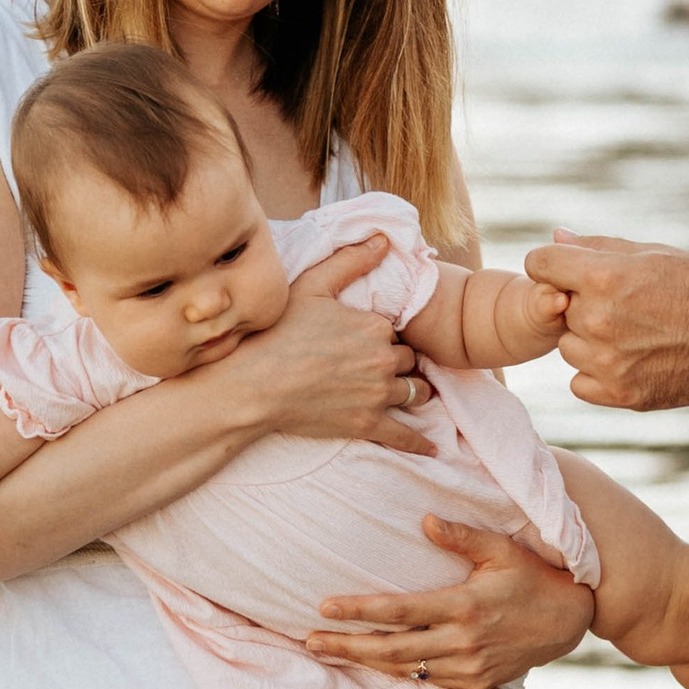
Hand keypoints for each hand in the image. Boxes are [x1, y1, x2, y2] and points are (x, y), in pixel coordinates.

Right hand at [256, 235, 430, 452]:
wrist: (256, 385)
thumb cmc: (279, 333)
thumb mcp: (312, 286)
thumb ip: (350, 261)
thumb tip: (382, 239)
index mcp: (374, 325)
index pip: (397, 330)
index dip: (386, 334)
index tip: (370, 339)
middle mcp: (383, 359)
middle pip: (409, 360)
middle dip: (402, 362)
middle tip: (386, 365)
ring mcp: (377, 394)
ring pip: (416, 392)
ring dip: (415, 391)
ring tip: (412, 393)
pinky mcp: (367, 424)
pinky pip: (405, 436)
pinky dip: (419, 444)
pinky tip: (432, 450)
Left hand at [306, 515, 594, 688]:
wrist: (568, 622)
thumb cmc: (532, 576)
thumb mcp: (501, 549)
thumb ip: (462, 536)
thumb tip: (423, 520)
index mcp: (465, 606)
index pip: (400, 611)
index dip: (360, 611)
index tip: (326, 607)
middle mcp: (463, 642)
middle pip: (392, 649)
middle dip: (347, 646)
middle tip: (309, 641)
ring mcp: (469, 668)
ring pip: (406, 670)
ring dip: (364, 663)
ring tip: (327, 652)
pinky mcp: (475, 684)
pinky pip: (427, 682)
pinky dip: (396, 674)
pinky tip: (370, 664)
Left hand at [522, 233, 688, 414]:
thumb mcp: (651, 254)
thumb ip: (596, 247)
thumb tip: (556, 235)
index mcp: (604, 277)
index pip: (539, 263)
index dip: (552, 263)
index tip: (571, 270)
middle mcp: (599, 320)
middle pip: (555, 307)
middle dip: (579, 303)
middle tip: (625, 306)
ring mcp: (607, 362)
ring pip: (567, 347)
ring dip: (587, 341)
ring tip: (632, 333)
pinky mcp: (618, 394)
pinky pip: (579, 382)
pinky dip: (596, 375)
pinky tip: (631, 360)